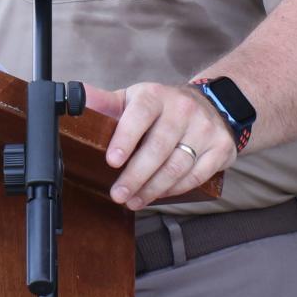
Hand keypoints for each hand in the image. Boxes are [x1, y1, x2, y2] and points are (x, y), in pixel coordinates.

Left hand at [84, 81, 237, 208]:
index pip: (140, 115)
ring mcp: (205, 128)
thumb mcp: (134, 99)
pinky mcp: (221, 148)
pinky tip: (158, 195)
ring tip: (133, 200)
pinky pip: (196, 175)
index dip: (125, 138)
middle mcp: (183, 109)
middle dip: (136, 176)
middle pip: (158, 148)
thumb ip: (106, 102)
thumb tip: (76, 97)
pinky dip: (175, 190)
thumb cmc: (162, 107)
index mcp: (156, 95)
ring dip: (153, 188)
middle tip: (118, 194)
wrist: (212, 105)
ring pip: (177, 166)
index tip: (111, 161)